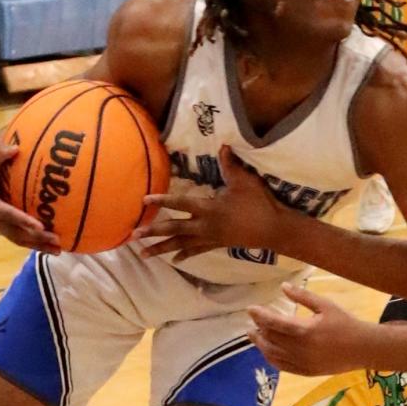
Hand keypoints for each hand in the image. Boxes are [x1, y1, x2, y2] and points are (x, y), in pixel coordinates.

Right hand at [0, 134, 61, 252]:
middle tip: (57, 240)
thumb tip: (13, 149)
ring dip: (38, 245)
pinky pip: (20, 236)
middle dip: (35, 237)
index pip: (2, 212)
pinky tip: (54, 246)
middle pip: (13, 231)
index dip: (20, 219)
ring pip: (18, 238)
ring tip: (59, 249)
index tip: (39, 225)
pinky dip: (36, 242)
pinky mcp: (5, 225)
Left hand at [134, 144, 289, 260]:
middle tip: (133, 236)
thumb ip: (230, 165)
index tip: (145, 199)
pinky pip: (197, 250)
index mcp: (209, 208)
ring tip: (143, 255)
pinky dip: (185, 254)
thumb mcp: (244, 181)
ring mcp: (210, 237)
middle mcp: (205, 225)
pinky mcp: (218, 244)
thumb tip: (222, 146)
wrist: (273, 229)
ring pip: (181, 244)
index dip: (163, 200)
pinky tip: (175, 260)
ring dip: (162, 248)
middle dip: (153, 232)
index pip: (181, 202)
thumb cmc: (258, 204)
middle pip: (174, 228)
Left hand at [248, 282, 372, 374]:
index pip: (275, 323)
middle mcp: (300, 349)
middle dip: (259, 328)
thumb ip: (303, 296)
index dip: (260, 315)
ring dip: (261, 344)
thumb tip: (283, 286)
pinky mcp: (305, 372)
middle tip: (252, 320)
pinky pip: (282, 366)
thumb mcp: (325, 305)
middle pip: (271, 338)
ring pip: (273, 354)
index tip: (250, 308)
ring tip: (254, 334)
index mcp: (306, 330)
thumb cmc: (344, 322)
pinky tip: (267, 350)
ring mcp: (302, 363)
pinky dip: (271, 358)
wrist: (362, 348)